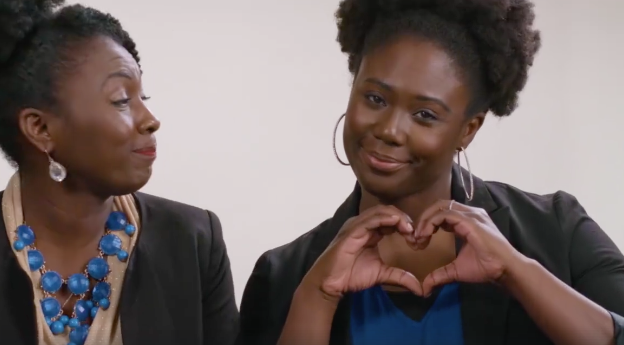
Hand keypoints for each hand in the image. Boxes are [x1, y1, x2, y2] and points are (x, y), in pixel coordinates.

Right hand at [302, 205, 422, 302]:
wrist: (330, 283)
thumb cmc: (351, 276)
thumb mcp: (382, 275)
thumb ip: (400, 277)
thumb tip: (420, 289)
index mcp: (371, 231)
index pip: (391, 219)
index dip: (406, 225)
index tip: (416, 239)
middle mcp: (363, 225)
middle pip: (388, 211)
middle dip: (404, 219)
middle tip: (414, 233)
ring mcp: (356, 226)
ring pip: (380, 212)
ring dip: (397, 218)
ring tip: (409, 228)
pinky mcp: (351, 231)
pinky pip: (369, 220)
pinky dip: (384, 219)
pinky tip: (396, 223)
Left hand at [414, 200, 520, 295]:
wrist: (505, 270)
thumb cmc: (486, 268)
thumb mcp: (456, 270)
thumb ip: (440, 275)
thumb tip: (425, 288)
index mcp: (467, 221)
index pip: (442, 212)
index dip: (428, 223)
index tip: (419, 240)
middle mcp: (469, 213)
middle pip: (439, 205)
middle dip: (424, 219)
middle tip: (415, 237)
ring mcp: (471, 215)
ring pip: (440, 206)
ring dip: (426, 220)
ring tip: (419, 237)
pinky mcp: (470, 220)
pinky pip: (445, 214)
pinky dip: (431, 222)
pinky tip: (426, 235)